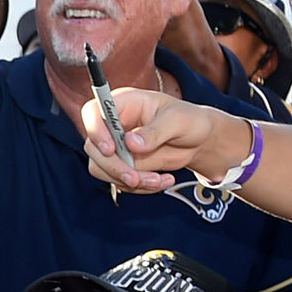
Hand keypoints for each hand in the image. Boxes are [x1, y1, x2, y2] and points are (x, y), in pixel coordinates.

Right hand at [79, 88, 223, 191]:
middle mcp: (114, 125)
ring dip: (128, 181)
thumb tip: (130, 143)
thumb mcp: (179, 121)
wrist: (198, 141)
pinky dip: (138, 187)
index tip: (110, 150)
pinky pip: (117, 181)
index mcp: (124, 104)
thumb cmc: (190, 121)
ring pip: (102, 168)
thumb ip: (155, 131)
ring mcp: (115, 147)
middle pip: (93, 148)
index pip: (93, 112)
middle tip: (135, 179)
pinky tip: (161, 181)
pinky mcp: (122, 164)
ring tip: (158, 181)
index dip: (95, 130)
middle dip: (114, 167)